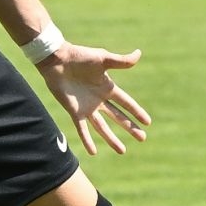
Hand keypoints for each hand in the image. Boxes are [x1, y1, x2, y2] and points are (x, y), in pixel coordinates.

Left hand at [38, 45, 152, 155]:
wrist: (57, 60)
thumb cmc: (79, 57)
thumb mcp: (103, 59)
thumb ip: (121, 61)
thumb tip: (139, 54)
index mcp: (107, 87)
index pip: (126, 103)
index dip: (137, 112)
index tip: (148, 122)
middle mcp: (99, 99)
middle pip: (118, 117)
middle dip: (130, 127)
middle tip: (142, 138)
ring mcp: (87, 107)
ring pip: (102, 127)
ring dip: (111, 139)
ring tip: (122, 151)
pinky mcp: (74, 111)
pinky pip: (82, 129)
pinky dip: (87, 140)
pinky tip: (93, 152)